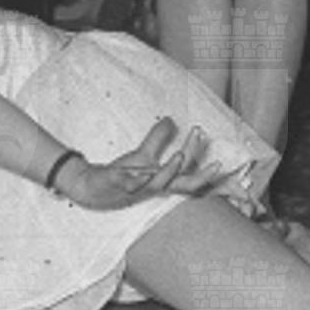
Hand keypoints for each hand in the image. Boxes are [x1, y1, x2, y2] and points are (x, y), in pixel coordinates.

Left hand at [52, 117, 229, 209]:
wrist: (90, 190)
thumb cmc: (120, 177)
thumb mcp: (141, 156)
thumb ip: (157, 138)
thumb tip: (171, 120)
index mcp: (161, 181)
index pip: (190, 178)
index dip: (206, 173)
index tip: (218, 159)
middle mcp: (152, 187)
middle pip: (180, 183)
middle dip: (199, 174)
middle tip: (215, 161)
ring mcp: (134, 188)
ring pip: (155, 184)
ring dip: (168, 171)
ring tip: (179, 155)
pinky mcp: (114, 185)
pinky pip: (123, 182)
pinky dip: (129, 178)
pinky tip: (134, 171)